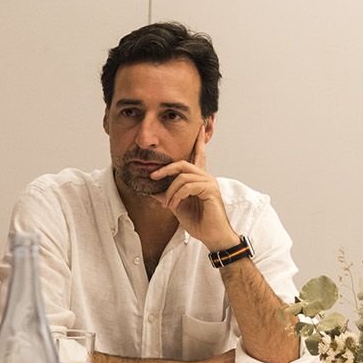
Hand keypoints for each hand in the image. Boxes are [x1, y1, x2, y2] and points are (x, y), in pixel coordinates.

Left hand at [155, 133, 237, 251]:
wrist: (211, 236)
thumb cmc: (198, 221)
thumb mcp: (177, 206)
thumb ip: (167, 195)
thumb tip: (151, 189)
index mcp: (198, 179)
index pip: (198, 155)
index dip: (198, 141)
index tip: (199, 126)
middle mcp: (205, 177)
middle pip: (183, 163)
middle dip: (165, 169)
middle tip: (152, 176)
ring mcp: (209, 182)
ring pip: (183, 176)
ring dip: (170, 191)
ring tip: (168, 204)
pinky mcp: (210, 190)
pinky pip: (188, 186)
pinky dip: (177, 195)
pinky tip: (174, 205)